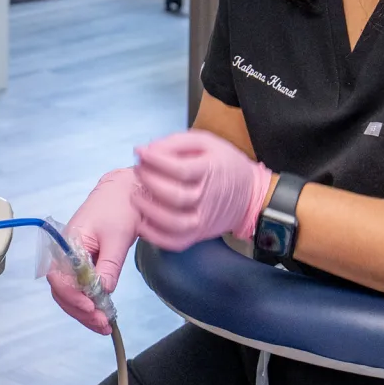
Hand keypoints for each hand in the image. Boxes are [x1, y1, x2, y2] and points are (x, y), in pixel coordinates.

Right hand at [48, 168, 140, 334]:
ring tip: (104, 325)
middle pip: (62, 291)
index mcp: (67, 244)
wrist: (125, 192)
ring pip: (69, 294)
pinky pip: (79, 289)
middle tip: (103, 324)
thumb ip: (108, 265)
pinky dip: (89, 304)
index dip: (73, 297)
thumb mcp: (118, 237)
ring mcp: (71, 261)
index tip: (92, 308)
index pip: (59, 278)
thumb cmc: (120, 207)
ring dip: (84, 312)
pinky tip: (101, 314)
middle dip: (81, 311)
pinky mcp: (82, 265)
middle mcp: (64, 255)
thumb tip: (103, 292)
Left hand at [133, 130, 272, 251]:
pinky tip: (142, 222)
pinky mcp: (197, 234)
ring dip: (149, 211)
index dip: (156, 161)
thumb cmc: (221, 163)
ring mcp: (203, 219)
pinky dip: (155, 237)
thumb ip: (175, 143)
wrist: (248, 192)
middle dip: (150, 182)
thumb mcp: (204, 142)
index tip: (141, 153)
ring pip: (174, 223)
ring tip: (135, 196)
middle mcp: (207, 198)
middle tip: (138, 170)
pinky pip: (175, 242)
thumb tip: (145, 151)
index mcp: (211, 171)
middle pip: (176, 196)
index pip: (181, 170)